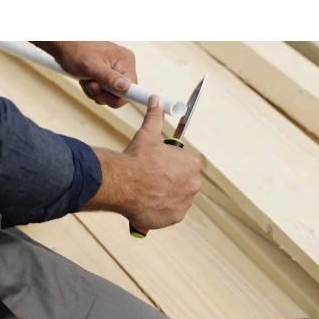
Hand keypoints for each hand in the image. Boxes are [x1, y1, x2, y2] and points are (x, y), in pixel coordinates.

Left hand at [31, 41, 136, 107]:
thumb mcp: (91, 66)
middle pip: (121, 94)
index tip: (103, 95)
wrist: (63, 46)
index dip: (119, 98)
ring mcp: (115, 70)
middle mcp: (123, 65)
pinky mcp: (108, 75)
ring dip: (96, 92)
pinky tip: (87, 80)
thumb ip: (109, 77)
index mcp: (125, 60)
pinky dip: (93, 90)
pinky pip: (105, 92)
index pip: (132, 88)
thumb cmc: (75, 50)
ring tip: (87, 80)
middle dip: (103, 94)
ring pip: (111, 95)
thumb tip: (126, 87)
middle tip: (91, 84)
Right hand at [84, 96, 201, 229]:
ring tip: (146, 191)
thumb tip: (156, 100)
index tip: (157, 167)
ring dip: (164, 196)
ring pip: (175, 199)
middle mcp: (193, 184)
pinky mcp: (174, 218)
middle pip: (182, 183)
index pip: (185, 165)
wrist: (125, 183)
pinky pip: (168, 213)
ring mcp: (184, 203)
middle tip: (151, 179)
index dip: (169, 166)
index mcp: (191, 165)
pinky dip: (159, 210)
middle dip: (168, 182)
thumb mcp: (148, 134)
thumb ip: (155, 117)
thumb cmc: (138, 159)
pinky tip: (146, 203)